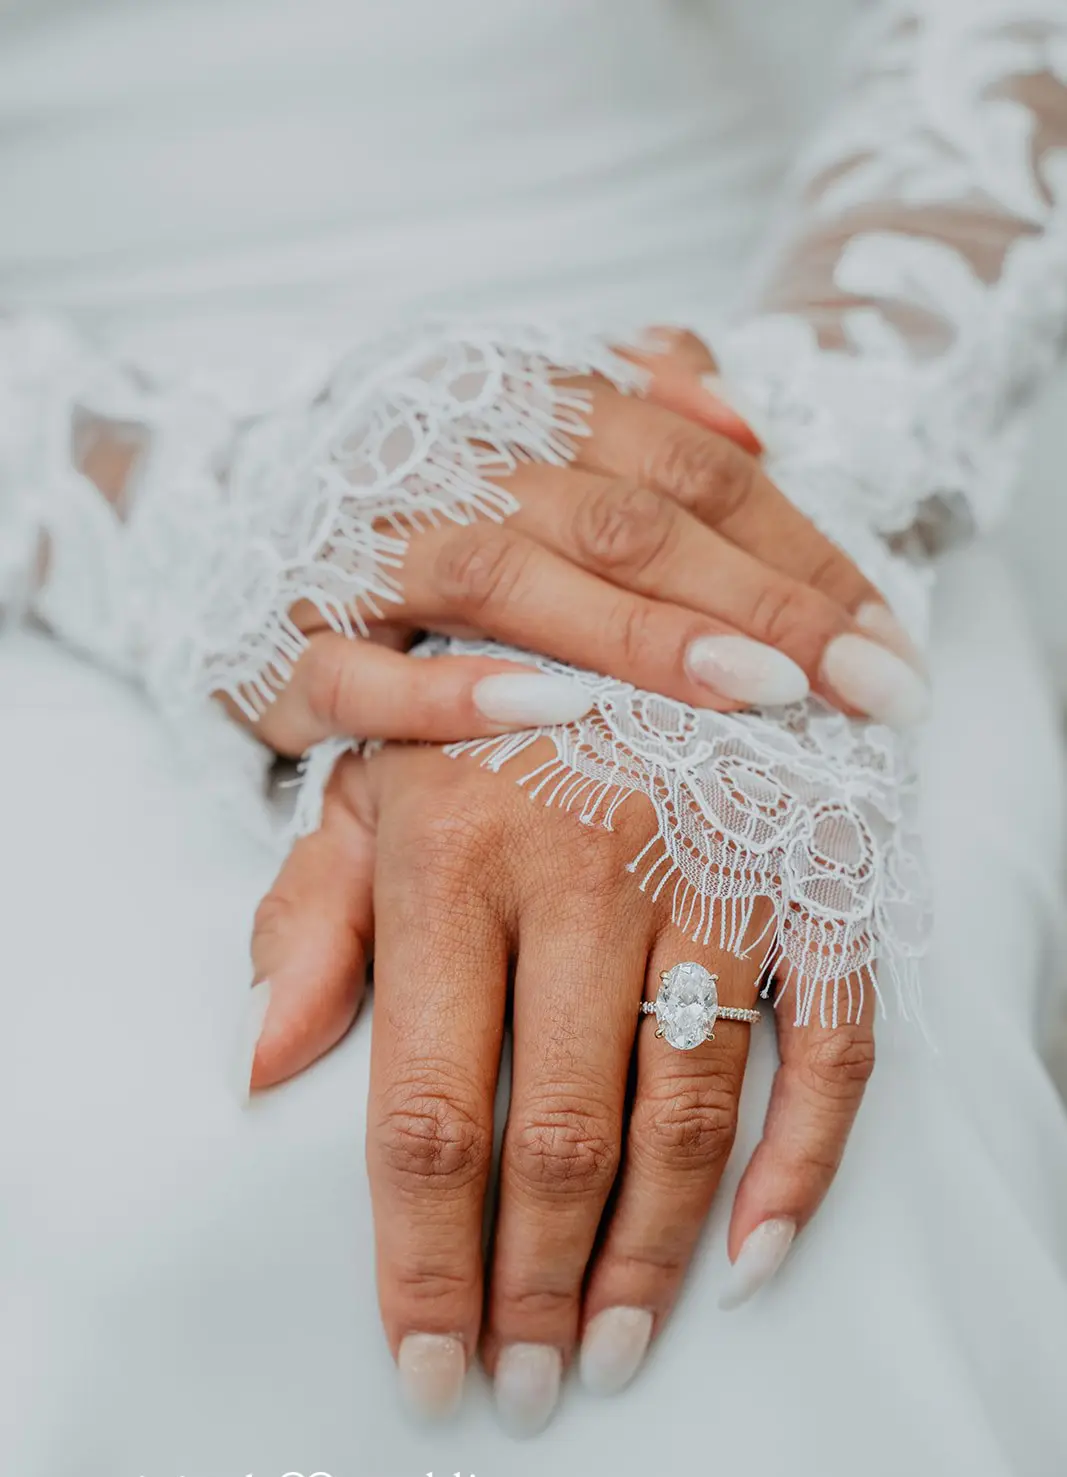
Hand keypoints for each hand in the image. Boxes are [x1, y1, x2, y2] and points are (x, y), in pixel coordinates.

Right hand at [242, 328, 926, 756]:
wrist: (217, 499)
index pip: (689, 467)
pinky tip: (552, 714)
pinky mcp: (289, 644)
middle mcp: (448, 459)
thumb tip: (745, 421)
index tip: (883, 640)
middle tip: (863, 684)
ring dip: (634, 636)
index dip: (796, 549)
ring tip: (753, 695)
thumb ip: (636, 403)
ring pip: (508, 577)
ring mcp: (363, 548)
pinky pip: (361, 674)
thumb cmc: (415, 481)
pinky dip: (451, 696)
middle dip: (758, 602)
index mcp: (521, 401)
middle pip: (624, 518)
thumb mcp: (525, 412)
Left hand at [247, 742, 875, 1432]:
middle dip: (536, 1289)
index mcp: (454, 852)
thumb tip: (263, 1064)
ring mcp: (712, 873)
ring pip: (689, 1110)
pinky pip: (831, 1042)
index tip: (425, 1366)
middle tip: (527, 1386)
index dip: (423, 1264)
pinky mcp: (813, 876)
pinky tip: (755, 1255)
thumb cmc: (492, 706)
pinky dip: (803, 1159)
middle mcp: (583, 869)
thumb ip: (313, 915)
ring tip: (616, 1351)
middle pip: (561, 1137)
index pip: (429, 1110)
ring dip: (652, 1257)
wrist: (652, 585)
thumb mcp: (375, 776)